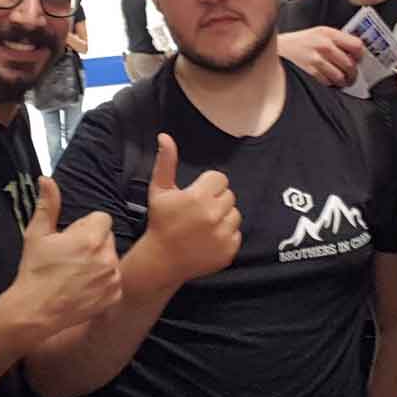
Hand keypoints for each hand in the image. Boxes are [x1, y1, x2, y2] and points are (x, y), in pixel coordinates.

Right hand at [0, 177, 122, 347]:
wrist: (35, 311)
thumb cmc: (35, 272)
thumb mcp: (37, 235)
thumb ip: (48, 205)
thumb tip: (47, 180)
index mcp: (90, 238)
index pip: (101, 218)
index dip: (85, 227)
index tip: (71, 239)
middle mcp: (106, 257)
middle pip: (107, 238)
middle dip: (93, 243)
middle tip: (71, 257)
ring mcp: (112, 278)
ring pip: (112, 258)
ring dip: (99, 262)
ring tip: (75, 274)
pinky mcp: (114, 295)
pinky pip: (114, 280)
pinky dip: (103, 282)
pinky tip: (83, 287)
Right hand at [138, 133, 240, 292]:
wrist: (162, 260)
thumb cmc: (160, 222)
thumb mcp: (159, 190)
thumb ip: (166, 162)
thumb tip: (165, 136)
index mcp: (199, 197)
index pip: (220, 179)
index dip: (208, 186)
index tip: (196, 196)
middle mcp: (213, 215)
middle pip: (229, 195)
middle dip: (216, 200)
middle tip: (198, 211)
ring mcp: (223, 234)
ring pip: (235, 214)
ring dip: (223, 217)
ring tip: (204, 225)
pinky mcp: (229, 250)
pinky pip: (237, 234)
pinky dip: (226, 235)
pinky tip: (209, 239)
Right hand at [278, 27, 365, 87]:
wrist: (279, 49)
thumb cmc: (300, 42)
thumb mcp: (318, 34)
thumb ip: (336, 40)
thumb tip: (355, 53)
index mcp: (328, 33)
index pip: (356, 45)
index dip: (360, 55)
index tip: (359, 60)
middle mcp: (324, 45)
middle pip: (350, 64)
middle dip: (353, 73)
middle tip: (352, 75)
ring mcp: (316, 59)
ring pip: (340, 76)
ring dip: (343, 81)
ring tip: (343, 81)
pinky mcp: (310, 72)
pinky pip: (328, 82)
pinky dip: (330, 84)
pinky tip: (329, 81)